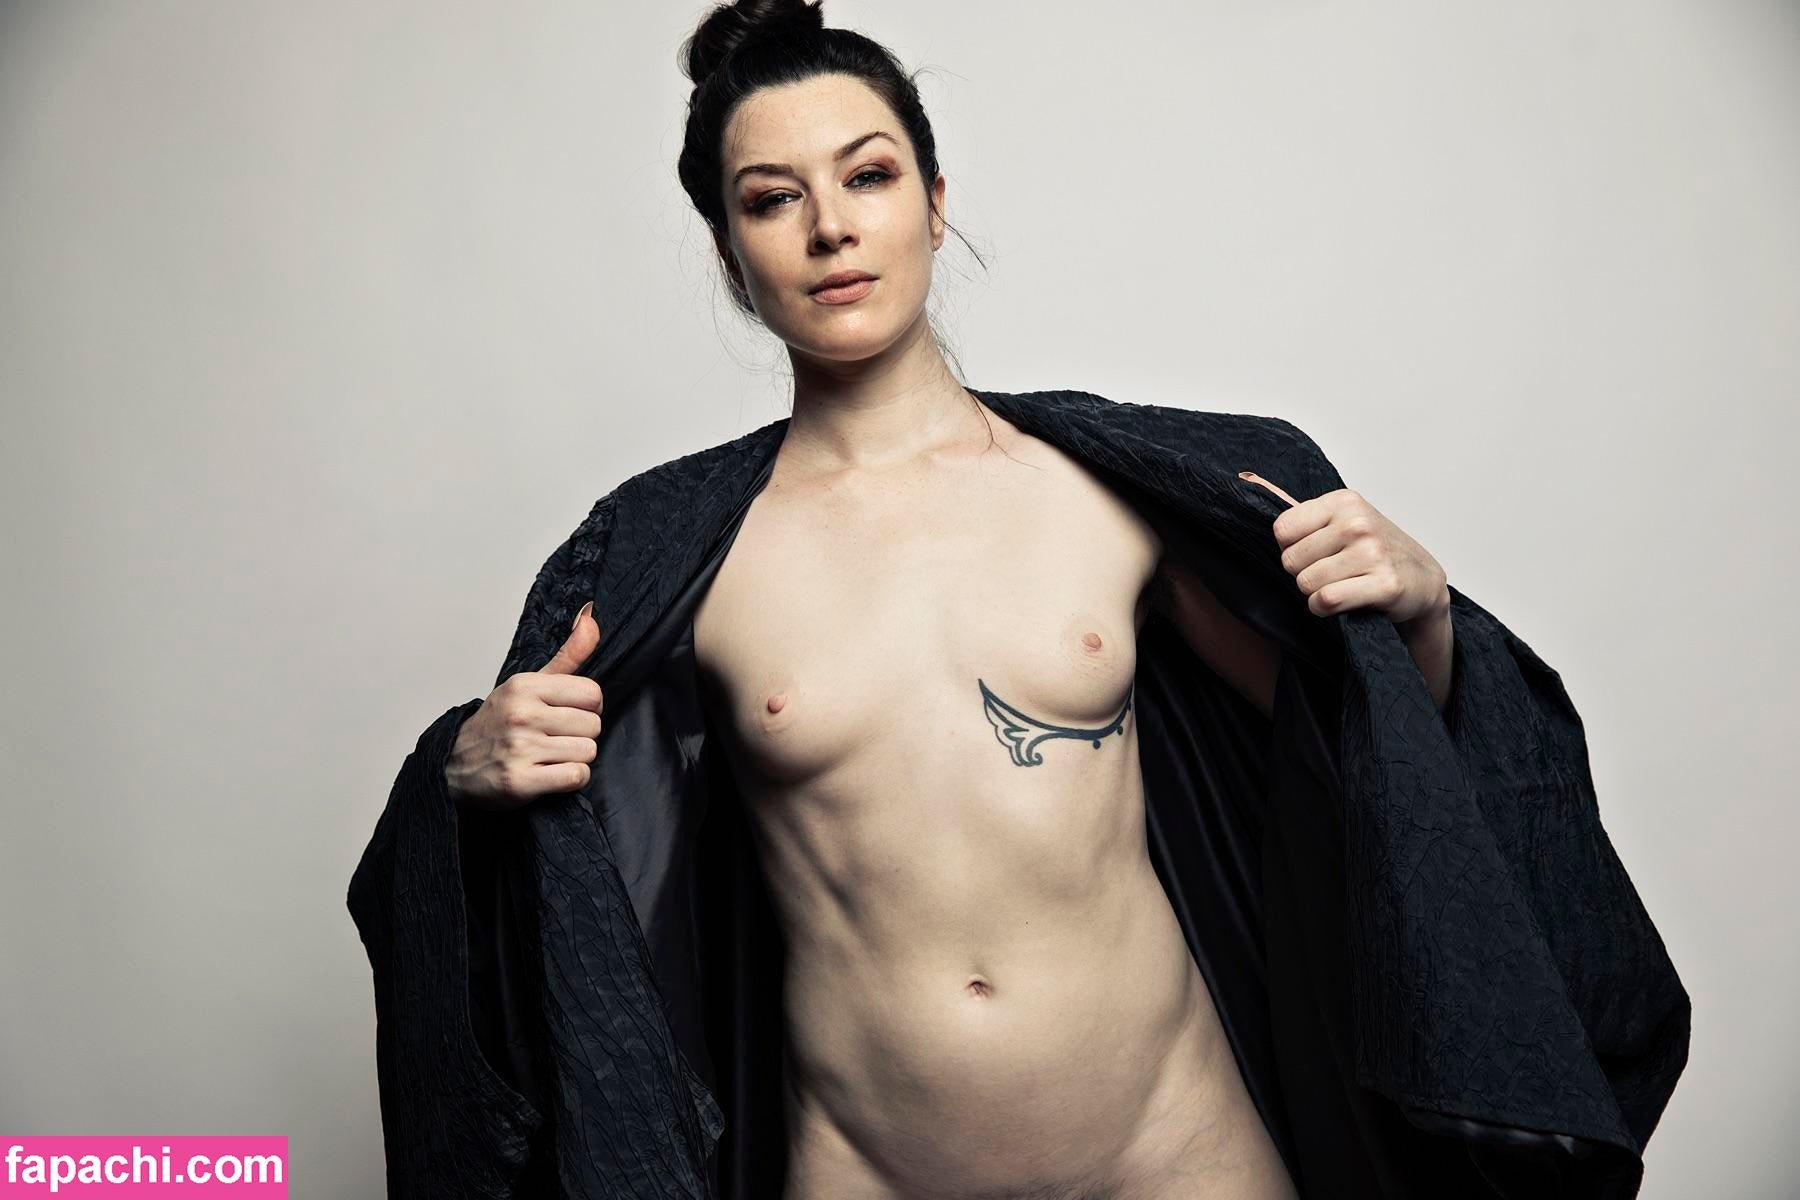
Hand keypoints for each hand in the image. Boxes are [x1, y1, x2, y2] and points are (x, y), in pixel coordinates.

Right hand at [446, 600, 604, 810]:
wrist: (452, 765)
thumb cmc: (498, 723)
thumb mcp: (528, 684)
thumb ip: (567, 654)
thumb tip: (592, 616)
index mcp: (525, 687)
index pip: (592, 693)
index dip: (588, 707)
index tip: (568, 713)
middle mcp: (521, 715)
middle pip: (593, 725)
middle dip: (581, 734)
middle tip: (555, 738)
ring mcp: (520, 749)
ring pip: (588, 751)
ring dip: (576, 758)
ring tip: (551, 756)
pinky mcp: (519, 782)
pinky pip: (576, 777)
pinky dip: (571, 779)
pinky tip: (552, 774)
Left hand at [1236, 471, 1449, 628]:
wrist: (1423, 580)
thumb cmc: (1375, 551)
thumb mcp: (1343, 520)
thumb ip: (1303, 515)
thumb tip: (1249, 487)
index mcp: (1343, 502)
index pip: (1282, 530)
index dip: (1291, 549)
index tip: (1313, 553)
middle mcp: (1357, 523)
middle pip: (1291, 561)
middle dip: (1304, 574)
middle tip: (1330, 574)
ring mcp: (1373, 553)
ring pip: (1306, 583)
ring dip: (1315, 594)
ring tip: (1339, 587)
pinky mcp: (1384, 584)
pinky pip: (1326, 600)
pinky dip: (1324, 609)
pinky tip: (1340, 604)